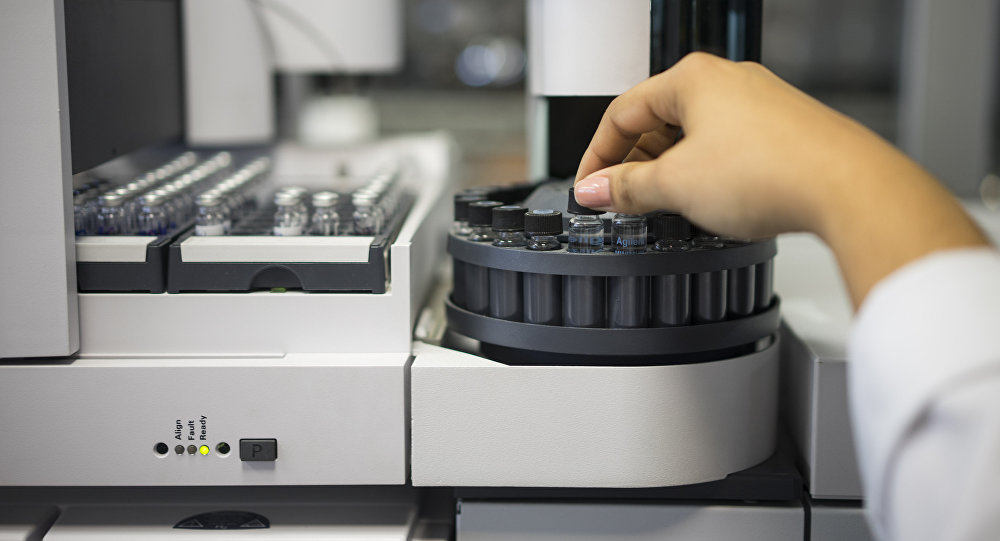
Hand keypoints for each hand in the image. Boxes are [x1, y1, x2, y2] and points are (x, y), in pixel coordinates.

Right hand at [574, 52, 987, 306]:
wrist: (846, 187)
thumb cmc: (770, 171)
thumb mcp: (676, 186)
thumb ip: (627, 188)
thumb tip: (596, 189)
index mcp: (692, 79)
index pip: (622, 113)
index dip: (597, 155)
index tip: (589, 187)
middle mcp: (727, 82)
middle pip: (658, 121)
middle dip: (634, 164)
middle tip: (622, 202)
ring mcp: (759, 104)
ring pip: (694, 136)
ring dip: (670, 171)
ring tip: (664, 207)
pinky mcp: (782, 130)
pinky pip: (726, 147)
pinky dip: (705, 173)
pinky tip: (707, 202)